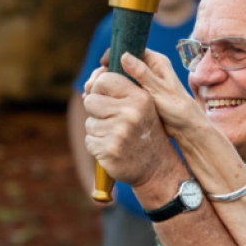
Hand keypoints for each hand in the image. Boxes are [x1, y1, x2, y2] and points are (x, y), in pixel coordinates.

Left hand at [82, 62, 179, 187]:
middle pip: (91, 100)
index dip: (100, 88)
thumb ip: (117, 88)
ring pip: (89, 122)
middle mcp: (131, 113)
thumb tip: (87, 84)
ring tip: (117, 135)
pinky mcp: (109, 150)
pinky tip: (113, 148)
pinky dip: (97, 145)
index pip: (105, 79)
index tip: (108, 98)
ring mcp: (120, 132)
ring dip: (98, 130)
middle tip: (115, 120)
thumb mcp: (141, 104)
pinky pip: (89, 140)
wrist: (157, 166)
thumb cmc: (144, 130)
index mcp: (140, 97)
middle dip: (97, 110)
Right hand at [91, 49, 206, 139]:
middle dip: (105, 72)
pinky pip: (121, 89)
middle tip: (92, 84)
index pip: (131, 49)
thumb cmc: (178, 108)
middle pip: (121, 63)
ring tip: (91, 93)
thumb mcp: (159, 90)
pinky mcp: (138, 95)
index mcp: (156, 61)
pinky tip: (99, 100)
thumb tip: (125, 56)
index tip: (102, 65)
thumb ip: (143, 74)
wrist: (186, 128)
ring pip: (119, 77)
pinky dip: (110, 93)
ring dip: (105, 84)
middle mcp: (148, 69)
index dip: (114, 54)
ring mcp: (143, 82)